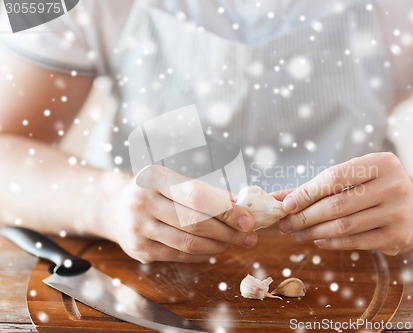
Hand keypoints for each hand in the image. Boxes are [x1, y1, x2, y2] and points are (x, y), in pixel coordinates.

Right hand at [101, 165, 256, 262]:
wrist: (115, 208)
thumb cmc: (155, 191)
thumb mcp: (176, 182)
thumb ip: (208, 193)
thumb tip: (243, 205)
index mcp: (154, 178)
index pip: (196, 196)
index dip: (226, 210)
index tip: (248, 220)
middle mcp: (142, 202)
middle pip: (195, 222)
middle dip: (229, 232)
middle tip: (249, 237)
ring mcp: (139, 228)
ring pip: (189, 243)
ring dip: (218, 246)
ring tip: (234, 242)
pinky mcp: (139, 251)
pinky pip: (179, 256)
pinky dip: (202, 254)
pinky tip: (215, 249)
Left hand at [278, 152, 412, 254]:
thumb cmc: (375, 188)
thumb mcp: (354, 178)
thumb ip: (318, 186)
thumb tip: (278, 197)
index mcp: (382, 162)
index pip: (335, 177)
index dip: (307, 192)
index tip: (286, 204)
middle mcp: (394, 185)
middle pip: (337, 204)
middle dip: (305, 216)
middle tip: (285, 224)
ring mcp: (398, 212)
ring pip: (344, 225)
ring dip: (314, 232)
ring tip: (296, 233)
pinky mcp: (398, 236)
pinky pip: (356, 242)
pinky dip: (331, 242)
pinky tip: (317, 240)